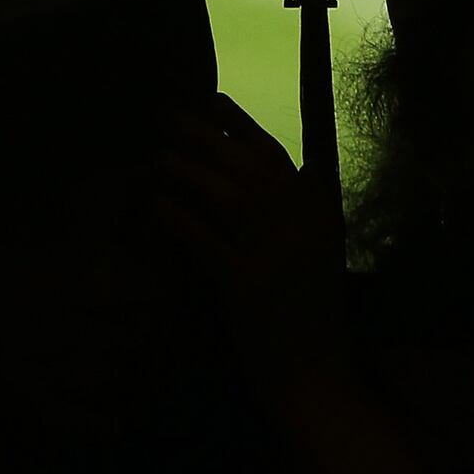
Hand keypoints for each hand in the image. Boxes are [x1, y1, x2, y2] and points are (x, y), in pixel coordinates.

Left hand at [156, 94, 342, 390]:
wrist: (315, 373)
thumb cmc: (310, 313)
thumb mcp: (319, 251)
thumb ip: (304, 209)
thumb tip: (290, 167)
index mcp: (319, 213)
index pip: (275, 153)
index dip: (237, 123)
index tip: (207, 100)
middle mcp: (302, 225)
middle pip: (245, 164)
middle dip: (202, 135)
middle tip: (166, 117)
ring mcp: (276, 253)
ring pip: (224, 194)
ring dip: (185, 169)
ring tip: (156, 157)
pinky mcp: (246, 285)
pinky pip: (202, 239)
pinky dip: (176, 216)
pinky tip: (153, 204)